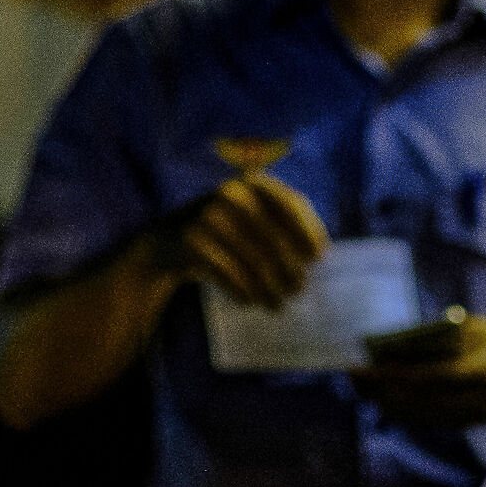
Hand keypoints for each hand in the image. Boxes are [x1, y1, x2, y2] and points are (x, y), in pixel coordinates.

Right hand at [163, 172, 329, 306]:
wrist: (167, 242)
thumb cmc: (224, 232)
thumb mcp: (250, 216)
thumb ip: (281, 225)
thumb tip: (317, 258)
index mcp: (251, 181)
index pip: (290, 204)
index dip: (307, 231)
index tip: (318, 258)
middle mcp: (231, 193)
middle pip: (273, 237)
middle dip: (289, 269)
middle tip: (298, 291)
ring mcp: (208, 215)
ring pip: (251, 259)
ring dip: (268, 287)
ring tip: (277, 305)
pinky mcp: (191, 240)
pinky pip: (227, 272)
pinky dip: (242, 290)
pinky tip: (249, 301)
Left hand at [353, 315, 485, 425]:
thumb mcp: (483, 329)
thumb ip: (443, 337)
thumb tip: (398, 344)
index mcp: (478, 372)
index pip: (420, 378)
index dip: (385, 376)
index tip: (358, 367)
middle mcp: (474, 400)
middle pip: (414, 403)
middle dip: (379, 391)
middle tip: (352, 378)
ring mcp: (475, 416)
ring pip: (420, 418)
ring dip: (389, 405)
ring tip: (365, 390)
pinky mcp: (474, 423)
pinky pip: (432, 423)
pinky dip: (407, 414)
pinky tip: (390, 404)